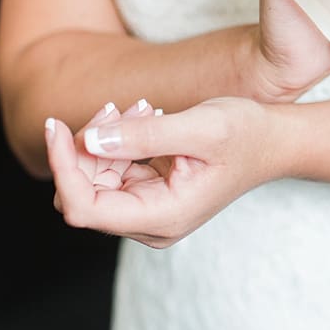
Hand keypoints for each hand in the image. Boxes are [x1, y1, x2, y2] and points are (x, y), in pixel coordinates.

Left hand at [45, 97, 275, 248]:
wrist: (274, 141)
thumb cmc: (246, 134)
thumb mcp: (199, 127)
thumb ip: (143, 136)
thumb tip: (89, 140)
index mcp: (162, 217)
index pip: (84, 207)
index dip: (62, 167)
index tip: (54, 124)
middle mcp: (150, 223)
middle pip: (83, 192)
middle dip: (89, 145)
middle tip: (120, 106)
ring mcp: (148, 211)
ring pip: (94, 179)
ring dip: (105, 138)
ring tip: (142, 108)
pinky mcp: (147, 195)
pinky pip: (111, 171)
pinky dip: (117, 141)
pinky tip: (145, 117)